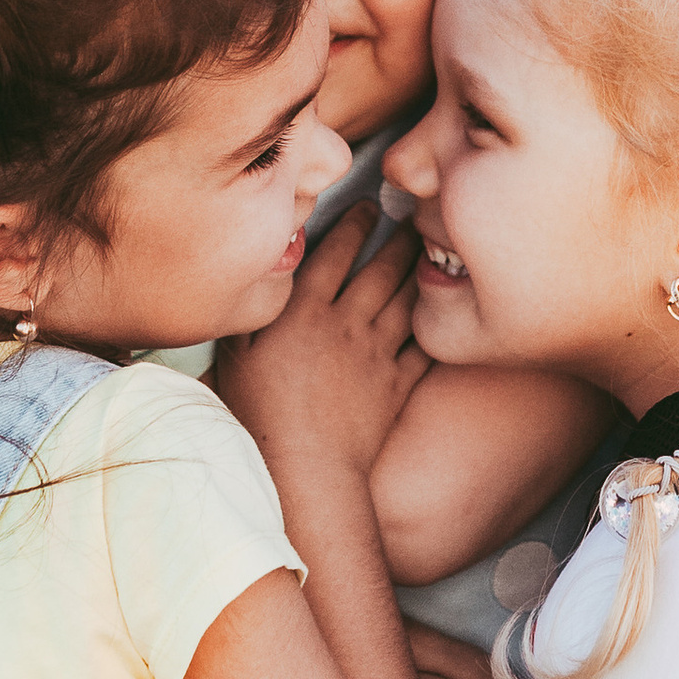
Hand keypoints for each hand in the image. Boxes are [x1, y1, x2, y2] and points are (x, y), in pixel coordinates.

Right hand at [218, 206, 428, 485]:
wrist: (306, 471)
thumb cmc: (260, 417)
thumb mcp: (236, 358)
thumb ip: (250, 316)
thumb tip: (257, 280)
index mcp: (304, 313)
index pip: (334, 254)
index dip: (352, 225)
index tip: (366, 206)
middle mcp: (346, 324)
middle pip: (380, 270)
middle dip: (396, 239)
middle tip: (411, 217)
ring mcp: (377, 354)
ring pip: (406, 300)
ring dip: (418, 271)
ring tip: (428, 250)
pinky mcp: (398, 384)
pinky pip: (423, 347)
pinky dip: (434, 324)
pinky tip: (442, 309)